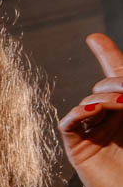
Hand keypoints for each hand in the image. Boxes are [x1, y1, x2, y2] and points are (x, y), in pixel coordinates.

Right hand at [60, 34, 122, 186]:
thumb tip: (120, 90)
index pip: (114, 76)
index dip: (105, 54)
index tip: (93, 38)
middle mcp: (108, 118)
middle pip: (105, 84)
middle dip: (118, 81)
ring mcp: (91, 132)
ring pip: (90, 99)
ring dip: (107, 97)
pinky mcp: (77, 147)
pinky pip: (69, 121)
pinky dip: (80, 111)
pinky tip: (95, 110)